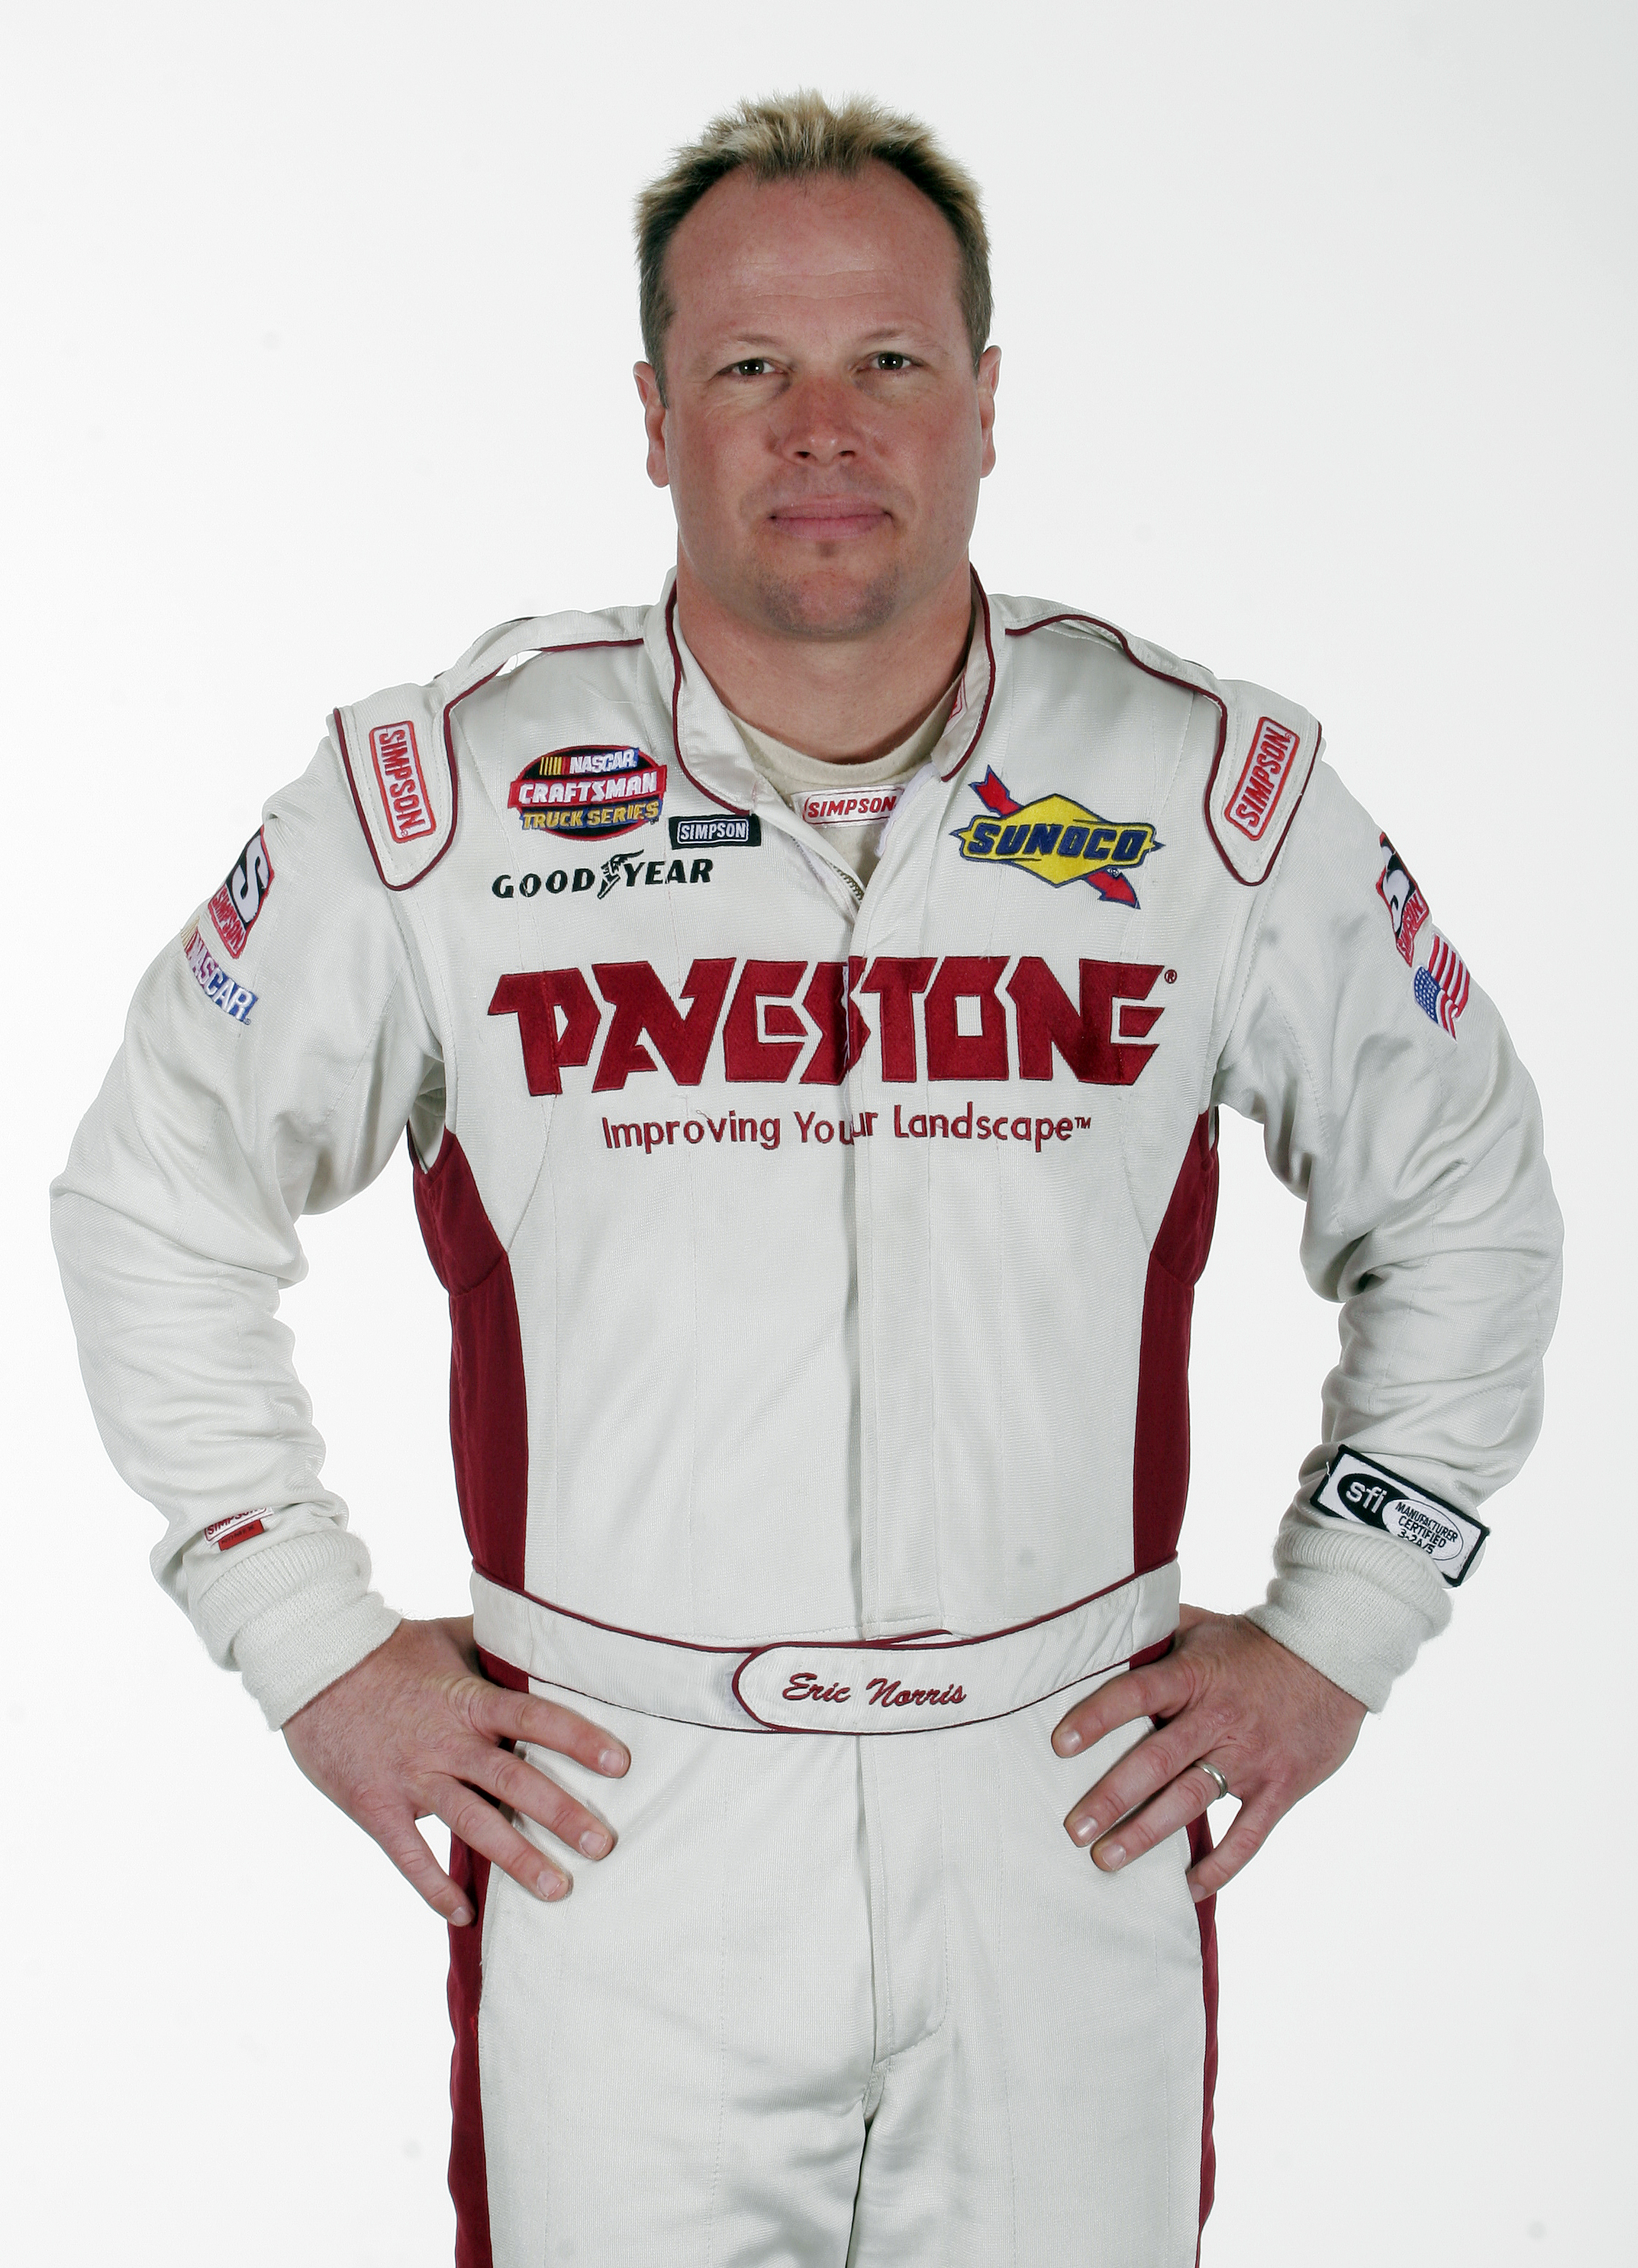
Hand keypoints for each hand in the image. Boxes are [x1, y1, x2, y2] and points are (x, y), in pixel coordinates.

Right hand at [282, 1615, 629, 1923]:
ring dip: (516, 1859)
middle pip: (513, 1781)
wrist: (311, 1667)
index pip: (534, 1717)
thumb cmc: (389, 1649)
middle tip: (605, 1845)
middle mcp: (445, 1742)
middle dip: (562, 1814)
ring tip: (559, 1890)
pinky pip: (409, 1855)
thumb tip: (545, 1627)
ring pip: (472, 1824)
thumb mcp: (448, 1636)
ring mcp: (411, 1778)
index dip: (578, 1739)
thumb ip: (494, 1644)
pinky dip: (435, 1888)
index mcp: (468, 1699)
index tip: (620, 1765)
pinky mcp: (376, 1806)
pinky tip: (466, 1914)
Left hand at [1052, 1606, 1365, 1899]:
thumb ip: (1156, 1633)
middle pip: (1157, 1760)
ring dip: (1147, 1834)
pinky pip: (1247, 1836)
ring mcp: (1251, 1757)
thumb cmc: (1254, 1644)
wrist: (1333, 1657)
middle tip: (1074, 1829)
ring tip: (1106, 1860)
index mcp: (1194, 1676)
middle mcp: (1218, 1719)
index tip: (1060, 1745)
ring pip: (1191, 1801)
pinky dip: (1219, 1867)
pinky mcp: (1280, 1788)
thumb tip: (1101, 1626)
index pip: (1136, 1694)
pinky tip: (1187, 1889)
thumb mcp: (1203, 1628)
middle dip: (1111, 1796)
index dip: (1097, 1717)